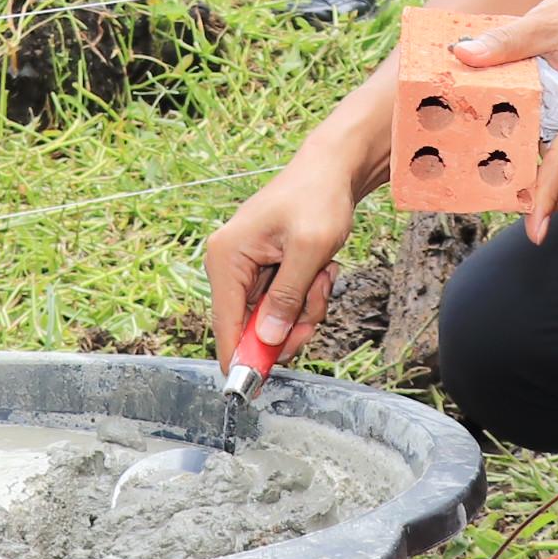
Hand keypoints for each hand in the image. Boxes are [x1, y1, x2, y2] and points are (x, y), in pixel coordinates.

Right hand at [204, 154, 362, 366]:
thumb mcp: (309, 250)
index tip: (257, 388)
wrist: (332, 170)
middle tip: (316, 308)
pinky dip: (306, 296)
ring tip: (322, 275)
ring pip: (272, 320)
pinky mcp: (264, 271)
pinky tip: (319, 271)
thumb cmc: (318, 199)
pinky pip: (282, 304)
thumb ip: (287, 297)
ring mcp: (245, 269)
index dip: (241, 358)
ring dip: (304, 308)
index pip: (225, 324)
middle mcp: (228, 265)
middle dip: (289, 325)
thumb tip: (266, 339)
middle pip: (250, 328)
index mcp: (226, 257)